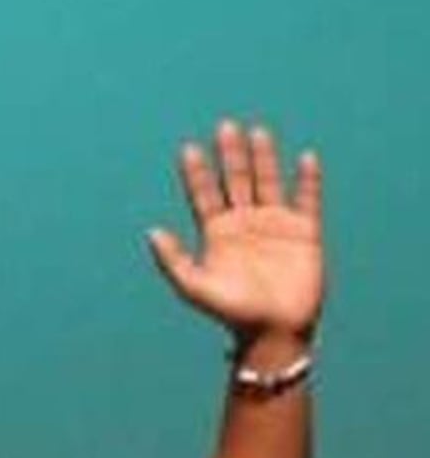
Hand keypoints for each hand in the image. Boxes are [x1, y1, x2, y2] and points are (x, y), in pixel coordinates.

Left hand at [148, 119, 324, 348]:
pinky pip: (308, 198)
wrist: (273, 331)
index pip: (204, 195)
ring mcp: (275, 224)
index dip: (197, 173)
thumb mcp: (195, 287)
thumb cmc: (232, 313)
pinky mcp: (305, 231)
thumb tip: (151, 231)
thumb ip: (173, 261)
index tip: (189, 149)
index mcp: (216, 234)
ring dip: (263, 158)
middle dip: (230, 155)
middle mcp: (244, 223)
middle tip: (224, 126)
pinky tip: (305, 157)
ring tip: (257, 132)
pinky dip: (307, 179)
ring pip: (268, 182)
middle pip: (236, 180)